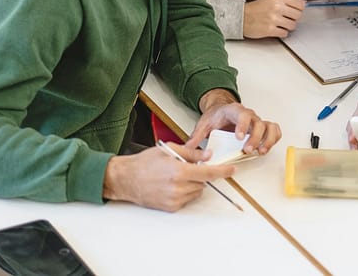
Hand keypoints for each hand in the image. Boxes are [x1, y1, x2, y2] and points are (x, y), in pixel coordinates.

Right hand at [102, 143, 232, 211]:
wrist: (126, 179)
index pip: (208, 173)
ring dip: (192, 184)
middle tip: (186, 167)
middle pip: (203, 182)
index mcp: (179, 171)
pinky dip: (184, 192)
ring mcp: (174, 199)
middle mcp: (178, 187)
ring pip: (196, 191)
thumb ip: (192, 153)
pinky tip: (170, 185)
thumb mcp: (169, 150)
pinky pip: (187, 199)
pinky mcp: (170, 207)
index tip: (231, 170)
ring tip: (175, 176)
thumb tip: (208, 156)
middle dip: (200, 174)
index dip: (222, 171)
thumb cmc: (144, 163)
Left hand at [186, 89, 281, 156]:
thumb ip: (196, 136)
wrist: (222, 110)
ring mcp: (256, 121)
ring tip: (260, 151)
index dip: (243, 126)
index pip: (243, 115)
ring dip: (267, 140)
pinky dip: (274, 138)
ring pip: (269, 127)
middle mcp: (248, 115)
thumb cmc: (216, 116)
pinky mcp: (262, 127)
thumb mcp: (204, 124)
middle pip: (259, 123)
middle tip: (248, 150)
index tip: (239, 137)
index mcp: (234, 111)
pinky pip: (274, 130)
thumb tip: (187, 148)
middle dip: (255, 138)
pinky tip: (266, 147)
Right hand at [243, 0, 305, 38]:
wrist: (241, 16)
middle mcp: (277, 7)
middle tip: (286, 19)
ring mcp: (273, 19)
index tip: (295, 11)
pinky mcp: (270, 29)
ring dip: (288, 26)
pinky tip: (276, 29)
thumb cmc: (256, 9)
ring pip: (293, 25)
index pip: (300, 4)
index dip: (299, 9)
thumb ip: (286, 2)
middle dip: (293, 18)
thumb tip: (303, 5)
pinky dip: (282, 33)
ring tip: (280, 24)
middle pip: (298, 15)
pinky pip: (285, 33)